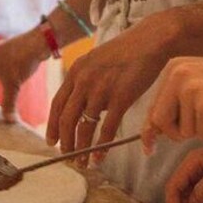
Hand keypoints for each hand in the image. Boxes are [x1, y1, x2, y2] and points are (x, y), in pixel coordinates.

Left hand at [45, 11, 181, 159]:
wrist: (150, 40)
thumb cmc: (126, 51)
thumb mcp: (96, 60)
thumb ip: (85, 81)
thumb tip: (83, 106)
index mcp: (76, 72)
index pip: (57, 104)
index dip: (52, 126)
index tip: (52, 141)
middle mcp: (84, 81)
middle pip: (66, 119)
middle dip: (65, 142)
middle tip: (67, 156)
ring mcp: (102, 90)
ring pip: (84, 127)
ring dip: (81, 148)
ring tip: (82, 162)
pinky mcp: (121, 97)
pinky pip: (107, 128)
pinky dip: (102, 146)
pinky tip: (100, 156)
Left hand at [143, 56, 202, 149]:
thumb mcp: (200, 81)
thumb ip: (176, 100)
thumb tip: (152, 129)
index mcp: (174, 67)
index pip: (154, 105)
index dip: (151, 129)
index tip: (148, 147)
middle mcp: (179, 75)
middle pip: (162, 121)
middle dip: (178, 132)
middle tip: (200, 126)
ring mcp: (193, 90)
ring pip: (184, 131)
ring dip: (202, 130)